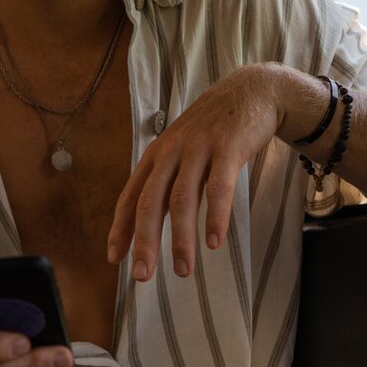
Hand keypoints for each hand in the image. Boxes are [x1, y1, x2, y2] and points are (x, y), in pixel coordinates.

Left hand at [108, 63, 298, 280]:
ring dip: (181, 239)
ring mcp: (198, 148)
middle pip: (150, 202)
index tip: (114, 259)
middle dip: (144, 242)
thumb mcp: (182, 149)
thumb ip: (169, 180)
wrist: (251, 91)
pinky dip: (214, 217)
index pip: (130, 197)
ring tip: (183, 270)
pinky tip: (214, 242)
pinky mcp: (227, 147)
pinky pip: (218, 188)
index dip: (120, 229)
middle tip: (143, 275)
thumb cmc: (215, 129)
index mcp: (156, 156)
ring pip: (182, 199)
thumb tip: (151, 222)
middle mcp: (171, 152)